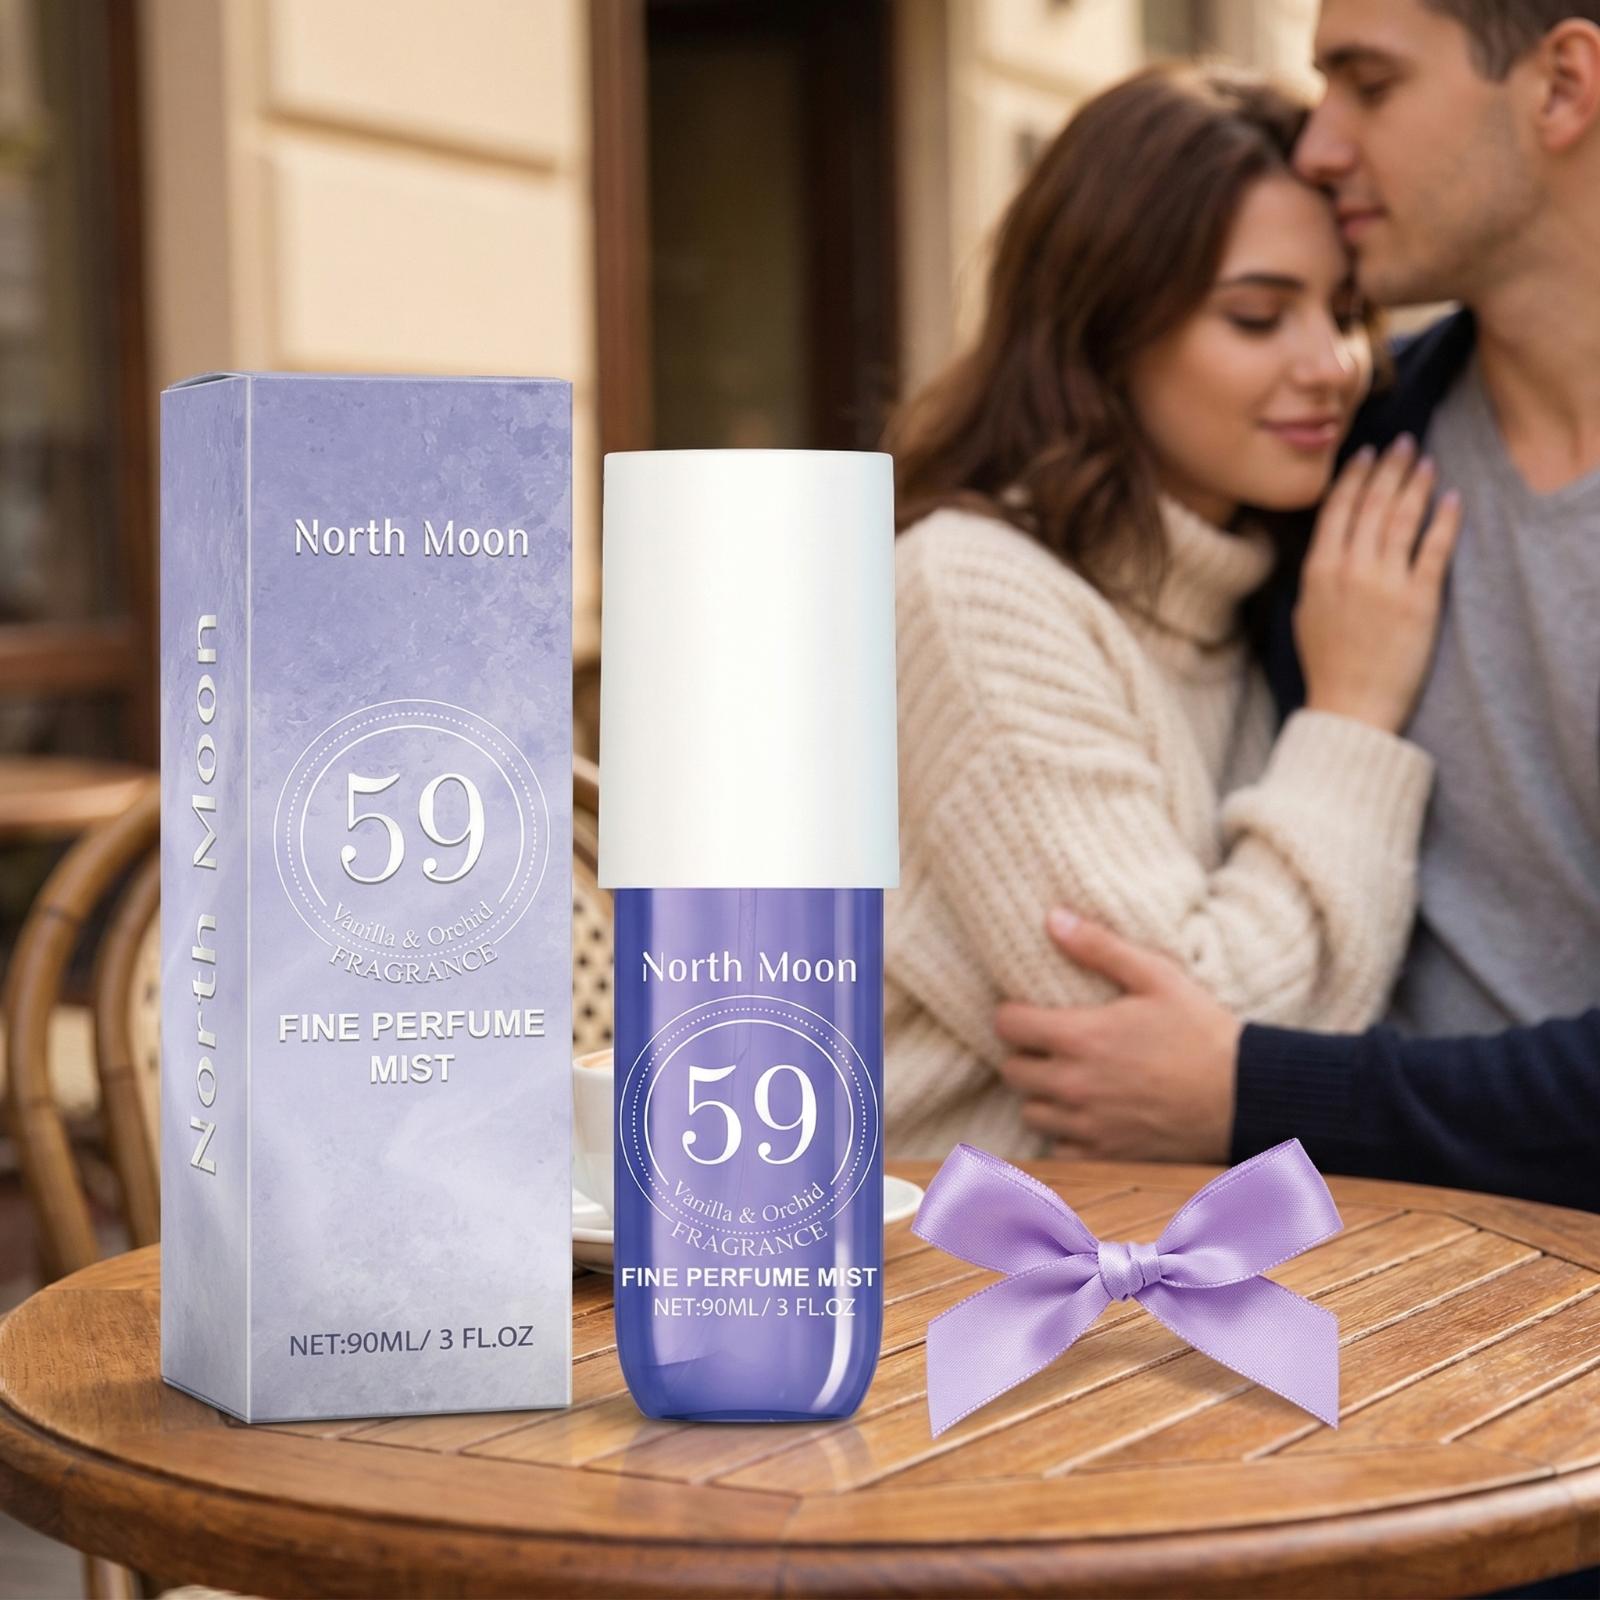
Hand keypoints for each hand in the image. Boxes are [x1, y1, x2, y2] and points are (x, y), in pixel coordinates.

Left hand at [994, 911, 1239, 1162]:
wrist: (1246, 1097)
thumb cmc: (1203, 1032)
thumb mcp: (1157, 977)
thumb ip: (1100, 948)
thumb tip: (1053, 919)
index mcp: (1081, 1037)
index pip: (1008, 1026)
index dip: (1013, 1016)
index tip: (1029, 1013)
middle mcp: (1075, 1085)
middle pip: (1012, 1071)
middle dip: (1025, 1054)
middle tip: (1050, 1046)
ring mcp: (1089, 1125)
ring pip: (1031, 1112)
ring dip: (1042, 1096)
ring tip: (1068, 1080)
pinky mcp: (1107, 1156)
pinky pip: (1059, 1151)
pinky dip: (1065, 1136)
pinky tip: (1087, 1116)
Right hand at [1295, 435, 1462, 733]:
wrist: (1350, 705)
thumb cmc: (1326, 664)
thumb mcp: (1304, 612)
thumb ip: (1317, 573)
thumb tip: (1330, 543)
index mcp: (1318, 570)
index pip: (1338, 509)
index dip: (1354, 476)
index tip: (1366, 453)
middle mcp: (1350, 569)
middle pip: (1373, 504)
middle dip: (1389, 468)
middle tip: (1403, 443)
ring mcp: (1385, 582)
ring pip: (1402, 518)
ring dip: (1416, 484)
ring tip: (1426, 462)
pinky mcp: (1418, 599)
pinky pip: (1435, 548)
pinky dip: (1445, 519)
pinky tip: (1452, 498)